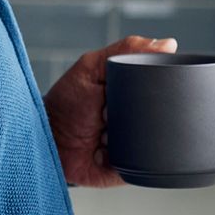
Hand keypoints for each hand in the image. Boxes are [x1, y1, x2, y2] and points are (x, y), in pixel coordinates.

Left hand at [44, 35, 177, 186]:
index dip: (150, 87)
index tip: (121, 91)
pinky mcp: (132, 171)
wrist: (46, 141)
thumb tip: (168, 43)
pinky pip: (145, 167)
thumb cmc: (65, 104)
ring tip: (103, 133)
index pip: (161, 88)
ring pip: (156, 142)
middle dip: (136, 113)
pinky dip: (126, 157)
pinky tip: (105, 151)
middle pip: (163, 116)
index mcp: (134, 94)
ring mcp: (138, 146)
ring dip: (129, 136)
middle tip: (106, 113)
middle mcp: (140, 120)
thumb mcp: (90, 68)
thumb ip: (124, 50)